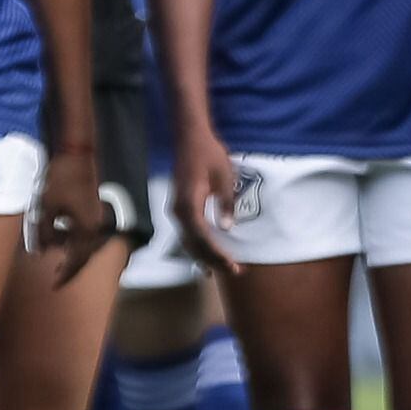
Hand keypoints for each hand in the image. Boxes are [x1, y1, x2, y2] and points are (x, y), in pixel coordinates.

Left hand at [31, 142, 111, 281]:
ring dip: (71, 250)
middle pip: (85, 254)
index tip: (55, 285)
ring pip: (84, 241)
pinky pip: (83, 230)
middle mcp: (95, 225)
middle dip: (71, 266)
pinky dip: (72, 237)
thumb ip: (45, 233)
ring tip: (54, 255)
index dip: (66, 274)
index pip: (78, 260)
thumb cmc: (61, 179)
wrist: (77, 153)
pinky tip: (59, 234)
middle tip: (57, 276)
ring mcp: (95, 215)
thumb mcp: (47, 208)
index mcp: (87, 228)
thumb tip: (42, 251)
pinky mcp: (91, 206)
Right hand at [172, 125, 245, 278]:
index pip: (202, 236)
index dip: (217, 253)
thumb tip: (226, 228)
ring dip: (206, 256)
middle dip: (213, 260)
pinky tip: (208, 256)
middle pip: (194, 243)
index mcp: (189, 203)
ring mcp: (176, 210)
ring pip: (189, 241)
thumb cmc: (209, 154)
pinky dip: (199, 247)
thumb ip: (226, 204)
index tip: (232, 265)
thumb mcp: (225, 178)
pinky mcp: (179, 208)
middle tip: (234, 271)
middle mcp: (178, 210)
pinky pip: (188, 233)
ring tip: (224, 269)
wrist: (190, 138)